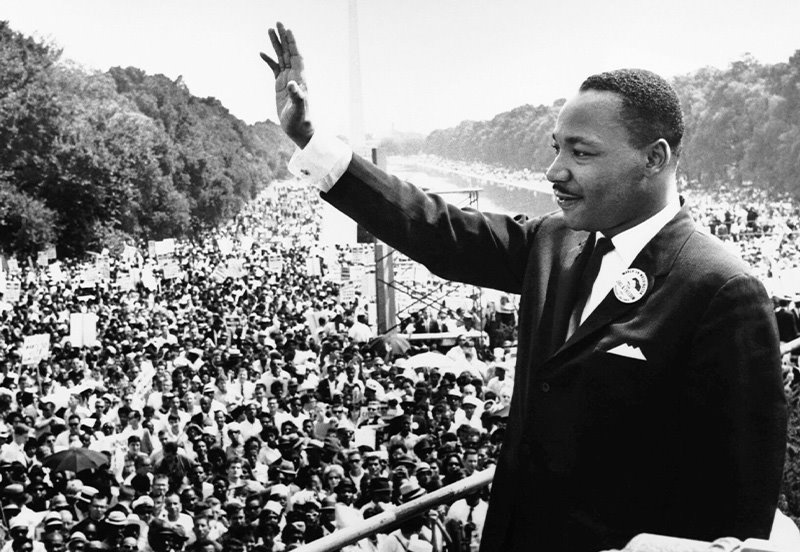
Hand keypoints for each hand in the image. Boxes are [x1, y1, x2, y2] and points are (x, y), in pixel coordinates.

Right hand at [260, 22, 313, 147]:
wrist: (299, 130)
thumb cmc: (301, 120)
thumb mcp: (298, 109)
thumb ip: (297, 96)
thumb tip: (292, 84)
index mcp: (300, 79)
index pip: (296, 56)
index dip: (292, 43)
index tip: (288, 30)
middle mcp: (295, 76)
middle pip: (288, 52)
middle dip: (283, 38)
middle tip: (277, 23)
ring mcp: (287, 80)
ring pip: (281, 58)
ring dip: (276, 45)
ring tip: (269, 30)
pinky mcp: (280, 86)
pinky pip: (274, 69)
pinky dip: (268, 60)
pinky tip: (261, 53)